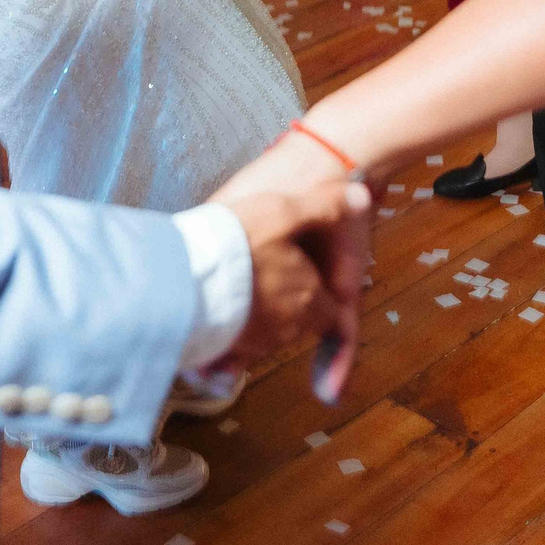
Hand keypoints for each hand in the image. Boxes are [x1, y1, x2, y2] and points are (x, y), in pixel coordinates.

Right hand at [211, 175, 375, 383]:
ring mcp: (257, 342)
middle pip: (302, 321)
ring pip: (272, 332)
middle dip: (293, 303)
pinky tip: (223, 301)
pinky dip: (239, 325)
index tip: (302, 270)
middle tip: (271, 273)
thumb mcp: (284, 211)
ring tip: (245, 284)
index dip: (320, 289)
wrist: (183, 277)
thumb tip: (361, 195)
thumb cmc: (238, 242)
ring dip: (266, 314)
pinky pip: (241, 343)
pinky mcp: (227, 349)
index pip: (330, 308)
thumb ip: (324, 206)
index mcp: (310, 298)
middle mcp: (289, 326)